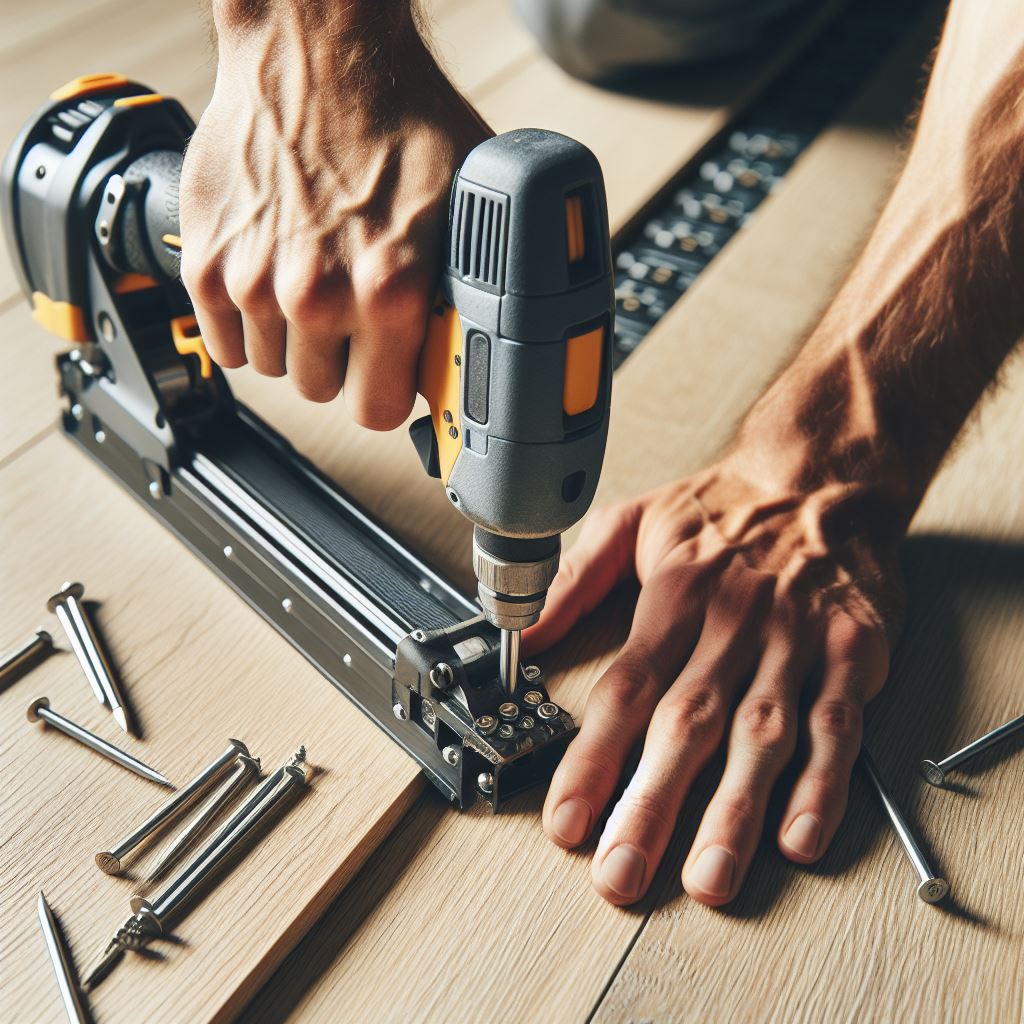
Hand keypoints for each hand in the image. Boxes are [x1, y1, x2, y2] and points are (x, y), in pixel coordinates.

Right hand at [180, 1, 489, 426]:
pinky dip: (248, 324)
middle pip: (325, 390)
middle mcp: (318, 295)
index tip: (391, 379)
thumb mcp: (468, 207)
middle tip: (356, 316)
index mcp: (389, 289)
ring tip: (315, 283)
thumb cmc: (398, 118)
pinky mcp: (206, 263)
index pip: (379, 410)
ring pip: (276, 367)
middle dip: (344, 362)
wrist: (317, 51)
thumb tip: (471, 352)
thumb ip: (466, 292)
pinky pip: (225, 342)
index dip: (388, 394)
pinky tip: (274, 282)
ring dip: (295, 341)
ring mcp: (254, 282)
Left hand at [524, 453, 902, 906]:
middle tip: (621, 872)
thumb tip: (522, 634)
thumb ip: (574, 581)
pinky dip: (823, 780)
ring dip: (734, 810)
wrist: (820, 473)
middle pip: (688, 722)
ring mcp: (797, 637)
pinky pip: (838, 721)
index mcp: (676, 592)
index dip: (594, 758)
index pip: (627, 686)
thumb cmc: (721, 506)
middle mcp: (735, 620)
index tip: (568, 818)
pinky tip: (799, 833)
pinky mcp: (854, 648)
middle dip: (652, 803)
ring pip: (762, 733)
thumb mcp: (632, 521)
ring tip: (709, 876)